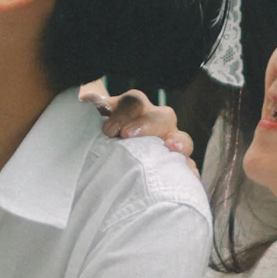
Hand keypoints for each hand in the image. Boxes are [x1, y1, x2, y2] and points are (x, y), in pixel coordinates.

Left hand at [81, 83, 196, 160]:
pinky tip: (189, 177)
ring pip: (181, 139)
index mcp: (132, 109)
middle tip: (129, 135)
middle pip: (162, 116)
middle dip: (149, 125)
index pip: (134, 103)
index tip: (109, 130)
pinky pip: (186, 166)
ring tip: (173, 149)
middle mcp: (154, 123)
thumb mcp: (88, 121)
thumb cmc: (95, 134)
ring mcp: (166, 144)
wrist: (102, 151)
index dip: (123, 113)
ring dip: (179, 143)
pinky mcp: (172, 165)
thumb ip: (89, 110)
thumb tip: (90, 100)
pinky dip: (188, 171)